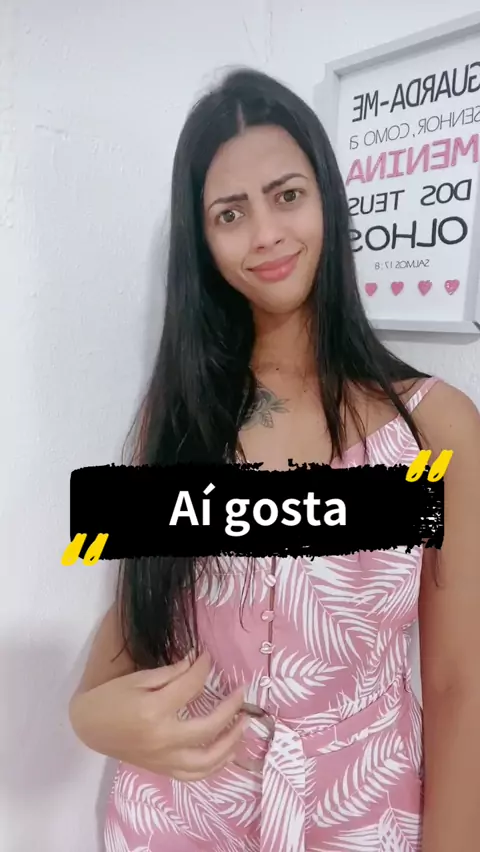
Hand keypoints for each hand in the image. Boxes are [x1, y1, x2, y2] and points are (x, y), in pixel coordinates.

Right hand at [69, 651, 247, 780]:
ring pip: (207, 760)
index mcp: (155, 711)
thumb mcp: (138, 678)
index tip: (208, 657)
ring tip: (243, 725)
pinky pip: (194, 775)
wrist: (88, 727)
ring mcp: (164, 759)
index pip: (192, 687)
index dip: (203, 668)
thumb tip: (196, 664)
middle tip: (242, 692)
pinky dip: (214, 766)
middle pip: (209, 727)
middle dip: (231, 708)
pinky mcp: (162, 770)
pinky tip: (227, 754)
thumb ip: (170, 674)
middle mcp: (163, 739)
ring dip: (231, 743)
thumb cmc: (111, 698)